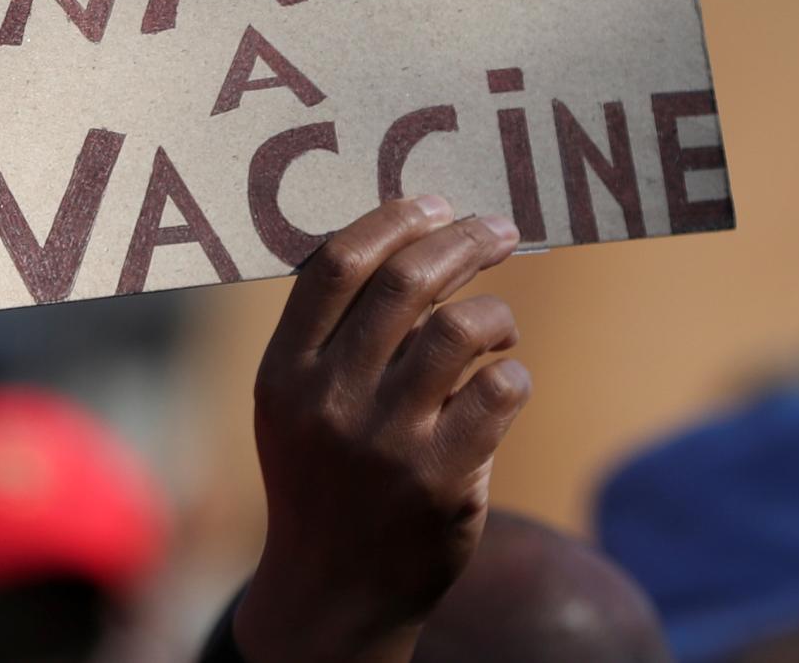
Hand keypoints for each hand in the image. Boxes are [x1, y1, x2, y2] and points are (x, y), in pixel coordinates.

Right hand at [233, 196, 527, 662]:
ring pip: (461, 329)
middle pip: (406, 283)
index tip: (435, 203)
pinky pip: (500, 390)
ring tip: (499, 326)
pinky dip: (513, 372)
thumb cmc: (322, 473)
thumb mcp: (295, 403)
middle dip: (463, 241)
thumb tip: (407, 237)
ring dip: (495, 312)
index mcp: (285, 370)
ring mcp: (386, 444)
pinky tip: (505, 381)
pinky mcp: (441, 483)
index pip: (338, 264)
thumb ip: (330, 331)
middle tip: (498, 230)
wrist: (333, 594)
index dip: (393, 220)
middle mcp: (329, 401)